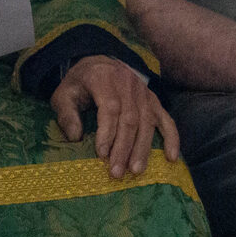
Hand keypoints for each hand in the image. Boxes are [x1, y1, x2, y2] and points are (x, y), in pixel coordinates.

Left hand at [50, 55, 180, 178]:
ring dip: (142, 148)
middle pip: (130, 118)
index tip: (102, 154)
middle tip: (116, 172)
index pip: (110, 107)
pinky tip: (171, 157)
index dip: (108, 132)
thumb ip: (66, 114)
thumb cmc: (80, 84)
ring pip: (147, 122)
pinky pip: (166, 119)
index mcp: (104, 78)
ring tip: (135, 170)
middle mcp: (128, 83)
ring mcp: (144, 92)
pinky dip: (171, 138)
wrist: (100, 64)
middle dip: (124, 148)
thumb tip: (75, 137)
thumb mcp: (64, 94)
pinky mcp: (154, 100)